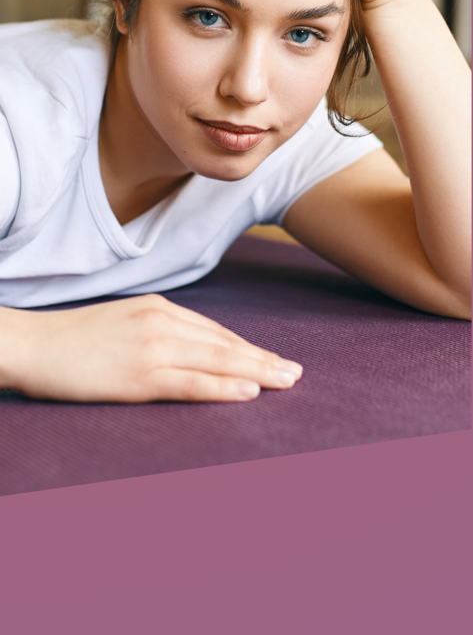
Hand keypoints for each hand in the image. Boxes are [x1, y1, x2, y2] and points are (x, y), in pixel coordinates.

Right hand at [8, 295, 302, 402]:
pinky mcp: (141, 374)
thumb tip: (190, 349)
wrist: (35, 344)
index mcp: (159, 308)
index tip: (272, 359)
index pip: (215, 332)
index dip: (247, 348)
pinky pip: (192, 383)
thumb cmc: (75, 339)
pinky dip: (224, 388)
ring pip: (218, 361)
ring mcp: (153, 347)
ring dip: (256, 372)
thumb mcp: (124, 322)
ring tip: (286, 382)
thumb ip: (158, 330)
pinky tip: (248, 393)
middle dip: (263, 359)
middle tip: (296, 373)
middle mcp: (162, 322)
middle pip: (224, 344)